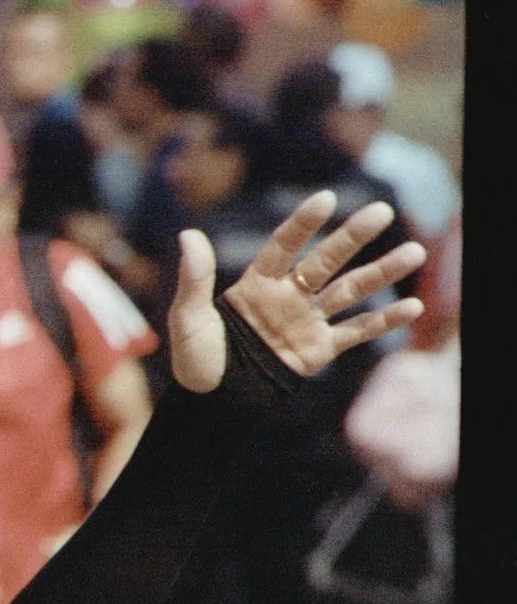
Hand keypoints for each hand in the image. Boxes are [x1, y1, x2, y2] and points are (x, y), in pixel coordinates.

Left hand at [170, 191, 426, 393]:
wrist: (213, 404)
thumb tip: (188, 235)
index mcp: (256, 284)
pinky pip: (356, 331)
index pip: (284, 246)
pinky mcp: (320, 348)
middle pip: (326, 260)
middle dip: (353, 237)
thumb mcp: (188, 318)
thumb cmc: (195, 360)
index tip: (326, 200)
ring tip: (415, 251)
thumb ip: (195, 278)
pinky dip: (384, 321)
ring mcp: (307, 320)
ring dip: (382, 272)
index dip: (303, 225)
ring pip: (350, 290)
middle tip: (382, 211)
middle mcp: (287, 295)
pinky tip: (414, 306)